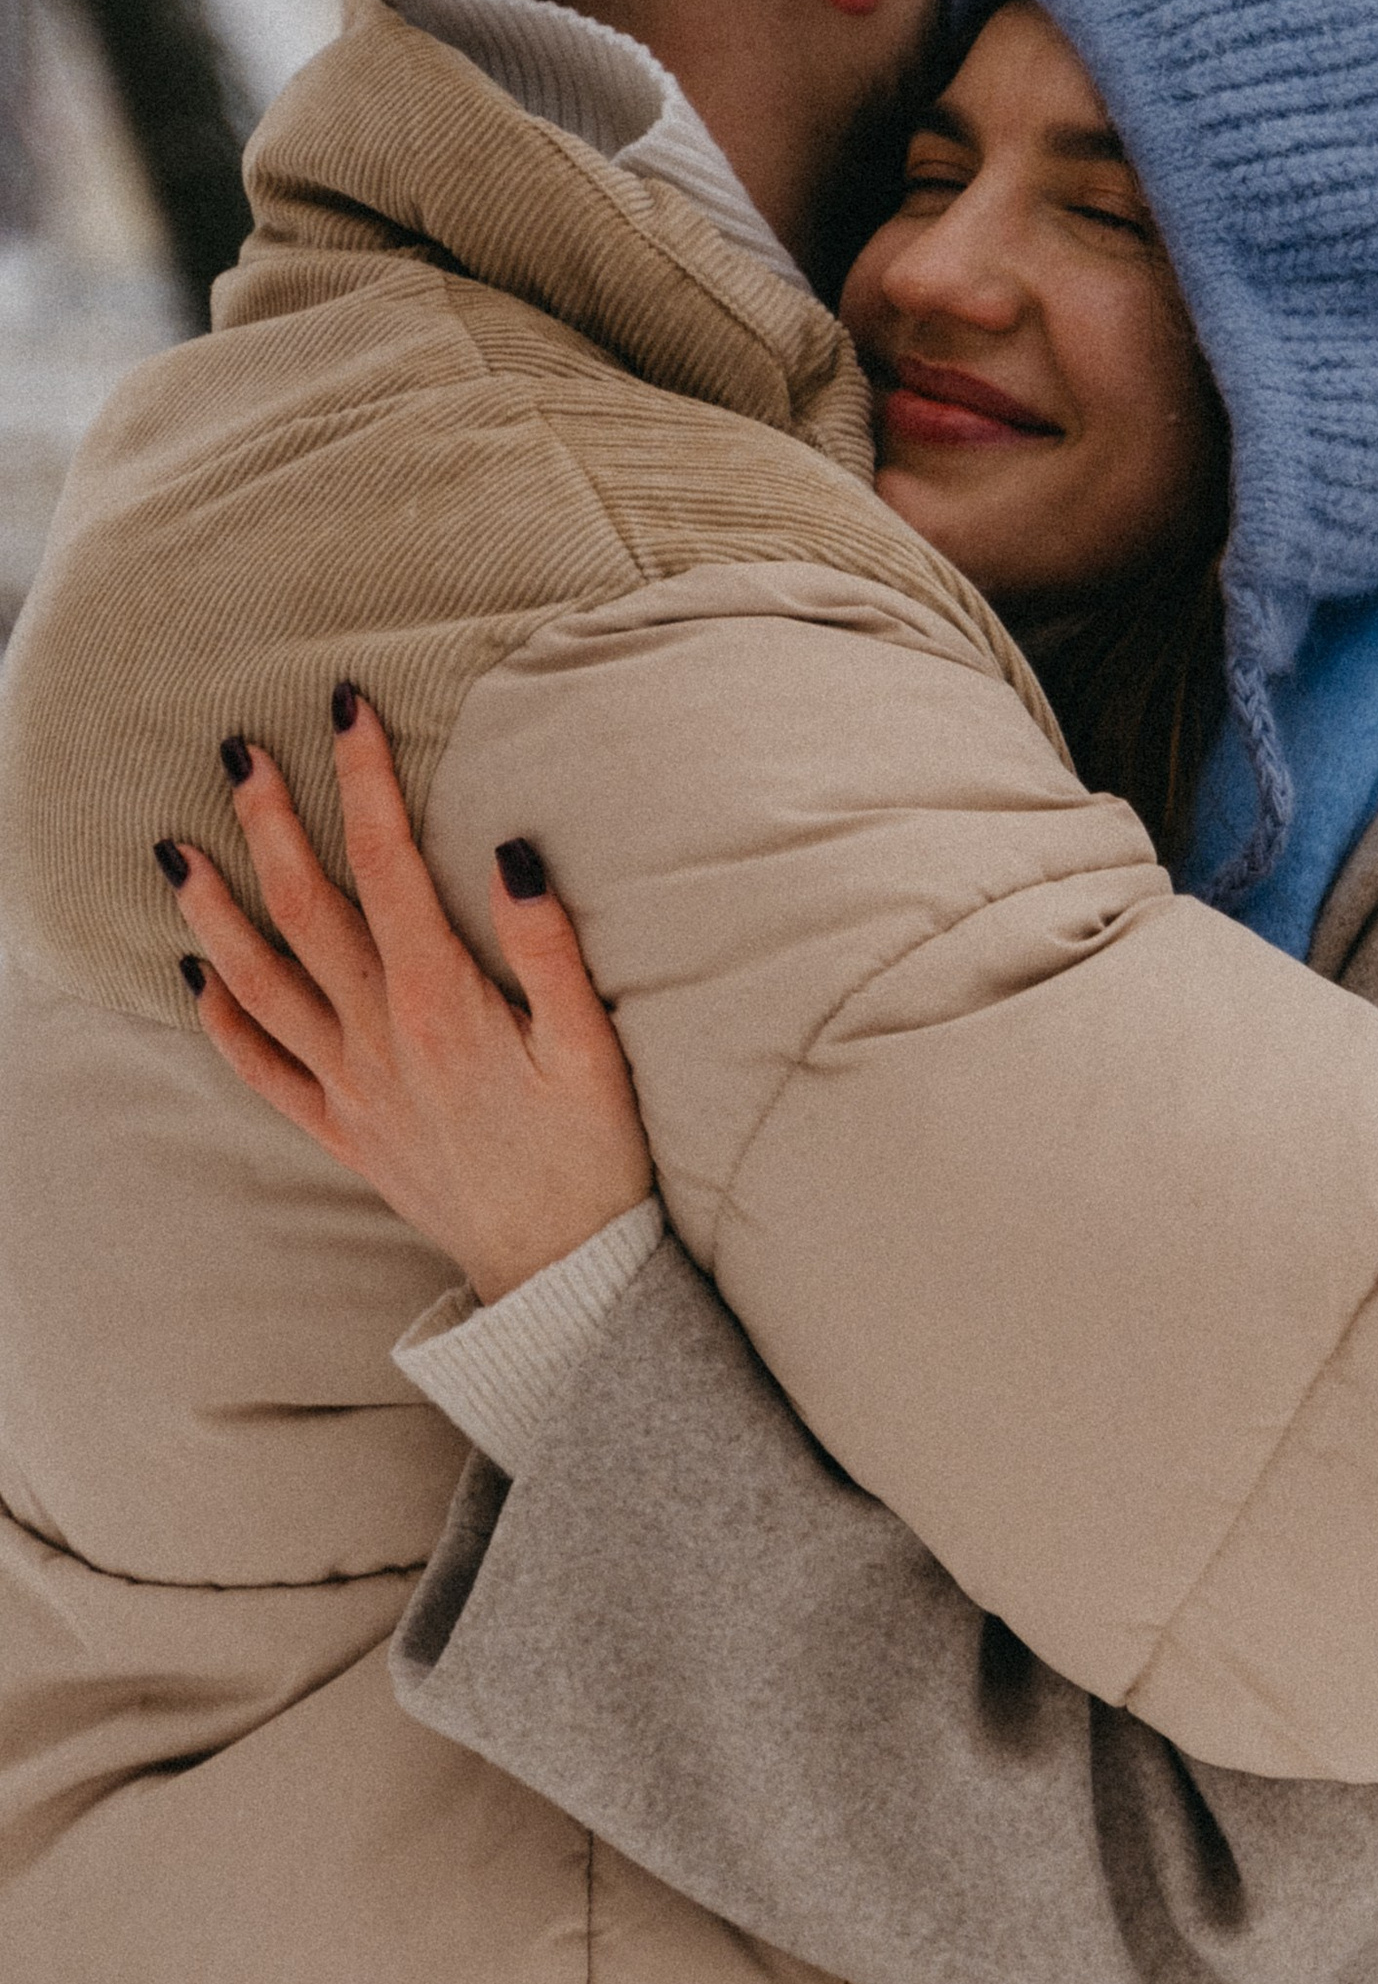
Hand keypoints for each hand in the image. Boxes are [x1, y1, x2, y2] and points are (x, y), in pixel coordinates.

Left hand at [161, 692, 653, 1300]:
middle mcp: (380, 1039)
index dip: (362, 781)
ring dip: (215, 910)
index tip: (346, 710)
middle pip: (306, 909)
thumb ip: (549, 949)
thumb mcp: (594, 1049)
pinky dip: (223, 1019)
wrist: (565, 1274)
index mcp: (442, 1004)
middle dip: (268, 821)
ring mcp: (351, 1088)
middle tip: (238, 750)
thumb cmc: (594, 1158)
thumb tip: (510, 852)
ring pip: (260, 982)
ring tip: (177, 849)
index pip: (386, 866)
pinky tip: (198, 975)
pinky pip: (263, 1070)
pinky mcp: (345, 1133)